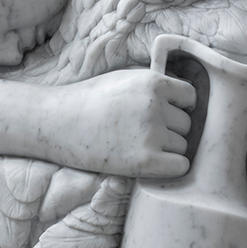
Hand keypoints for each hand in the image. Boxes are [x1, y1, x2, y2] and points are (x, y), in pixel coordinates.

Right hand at [39, 68, 196, 176]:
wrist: (56, 122)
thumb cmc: (88, 101)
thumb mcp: (124, 79)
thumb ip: (153, 87)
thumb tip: (186, 101)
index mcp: (153, 82)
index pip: (190, 97)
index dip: (179, 107)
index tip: (165, 115)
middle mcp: (155, 106)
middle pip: (187, 124)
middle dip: (172, 130)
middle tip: (145, 135)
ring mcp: (150, 134)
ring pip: (183, 146)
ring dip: (169, 150)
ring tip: (140, 147)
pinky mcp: (144, 160)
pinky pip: (180, 166)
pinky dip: (172, 168)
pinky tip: (154, 164)